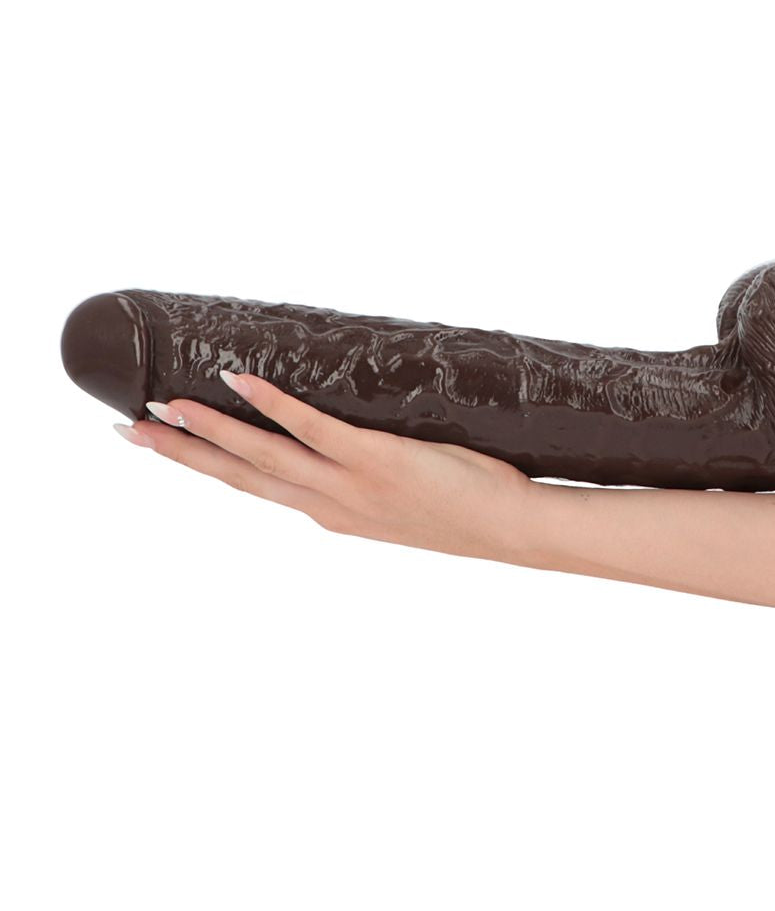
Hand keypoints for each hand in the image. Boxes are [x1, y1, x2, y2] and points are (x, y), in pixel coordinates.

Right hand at [116, 371, 539, 563]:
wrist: (509, 530)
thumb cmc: (463, 510)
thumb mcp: (398, 503)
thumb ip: (363, 478)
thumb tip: (346, 439)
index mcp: (331, 515)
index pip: (255, 489)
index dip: (206, 468)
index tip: (166, 448)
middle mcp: (328, 506)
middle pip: (240, 478)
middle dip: (181, 455)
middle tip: (128, 431)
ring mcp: (348, 485)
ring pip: (263, 457)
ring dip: (209, 431)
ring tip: (162, 407)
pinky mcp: (376, 460)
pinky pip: (314, 429)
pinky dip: (273, 406)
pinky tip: (241, 380)